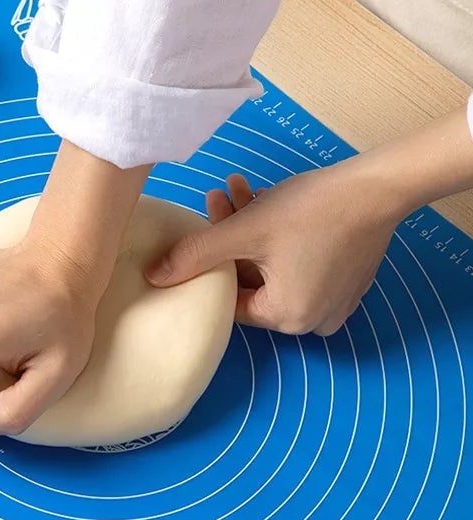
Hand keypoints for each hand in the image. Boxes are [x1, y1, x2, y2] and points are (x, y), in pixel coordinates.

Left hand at [146, 168, 399, 335]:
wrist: (380, 185)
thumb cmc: (311, 210)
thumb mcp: (244, 231)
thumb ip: (195, 255)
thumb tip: (153, 277)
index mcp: (284, 319)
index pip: (229, 299)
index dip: (211, 263)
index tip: (203, 228)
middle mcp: (309, 321)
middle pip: (251, 282)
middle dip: (231, 239)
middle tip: (220, 200)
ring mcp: (332, 303)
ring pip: (273, 269)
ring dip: (251, 231)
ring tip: (240, 192)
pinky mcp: (345, 282)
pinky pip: (300, 266)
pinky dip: (280, 240)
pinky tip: (267, 201)